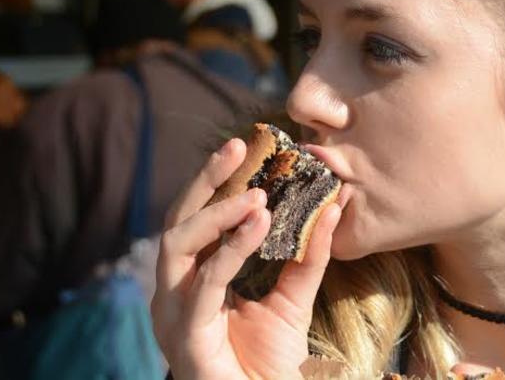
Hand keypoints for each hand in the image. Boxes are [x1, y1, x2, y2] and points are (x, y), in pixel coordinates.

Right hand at [151, 138, 341, 379]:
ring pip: (177, 246)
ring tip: (257, 195)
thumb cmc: (270, 364)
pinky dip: (229, 251)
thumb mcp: (293, 299)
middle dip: (205, 182)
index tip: (242, 146)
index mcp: (192, 281)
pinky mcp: (184, 338)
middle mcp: (173, 293)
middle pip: (177, 222)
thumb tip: (332, 204)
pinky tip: (258, 225)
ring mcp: (172, 315)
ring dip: (217, 214)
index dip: (214, 181)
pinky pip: (202, 285)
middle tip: (238, 149)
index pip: (195, 219)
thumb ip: (308, 255)